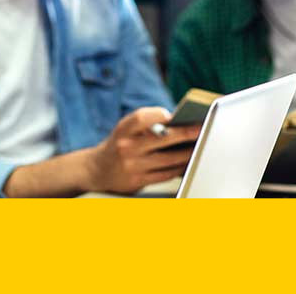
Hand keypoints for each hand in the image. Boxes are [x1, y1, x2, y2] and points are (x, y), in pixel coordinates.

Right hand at [85, 107, 202, 193]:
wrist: (95, 171)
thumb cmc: (118, 145)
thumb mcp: (125, 130)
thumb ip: (146, 124)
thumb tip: (179, 123)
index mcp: (123, 130)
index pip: (140, 118)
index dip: (157, 115)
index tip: (172, 115)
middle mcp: (126, 147)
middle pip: (161, 139)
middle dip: (185, 133)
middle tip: (200, 129)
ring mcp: (132, 165)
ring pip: (168, 159)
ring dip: (187, 153)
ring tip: (200, 146)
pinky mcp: (138, 181)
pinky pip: (166, 174)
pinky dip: (179, 167)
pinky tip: (188, 161)